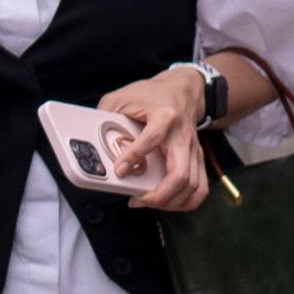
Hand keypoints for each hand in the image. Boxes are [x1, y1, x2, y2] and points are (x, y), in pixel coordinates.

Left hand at [97, 65, 214, 212]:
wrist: (182, 90)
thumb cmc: (152, 94)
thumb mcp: (122, 97)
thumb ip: (106, 116)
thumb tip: (94, 140)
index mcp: (165, 116)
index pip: (151, 139)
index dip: (133, 157)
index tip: (119, 171)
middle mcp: (182, 136)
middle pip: (179, 174)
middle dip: (158, 195)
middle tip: (138, 199)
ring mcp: (193, 149)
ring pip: (192, 185)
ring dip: (171, 202)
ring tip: (149, 202)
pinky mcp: (197, 158)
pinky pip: (199, 187)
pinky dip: (187, 201)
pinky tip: (169, 203)